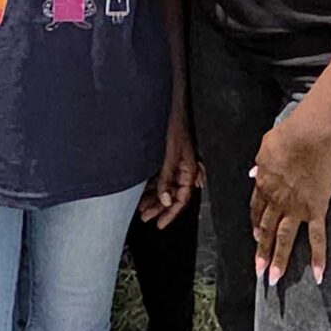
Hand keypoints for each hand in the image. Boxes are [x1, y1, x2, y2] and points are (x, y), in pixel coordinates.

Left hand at [139, 106, 197, 226]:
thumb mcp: (169, 154)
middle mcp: (184, 169)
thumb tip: (164, 200)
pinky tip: (142, 192)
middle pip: (172, 195)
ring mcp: (175, 164)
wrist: (172, 106)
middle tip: (145, 218)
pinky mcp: (167, 157)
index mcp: (189, 171)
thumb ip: (166, 177)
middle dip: (159, 208)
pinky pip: (160, 177)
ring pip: (165, 187)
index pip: (181, 199)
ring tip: (140, 208)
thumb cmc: (175, 126)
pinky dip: (152, 186)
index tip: (159, 225)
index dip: (170, 214)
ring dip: (153, 198)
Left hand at [250, 119, 330, 288]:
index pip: (257, 210)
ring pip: (285, 238)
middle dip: (261, 251)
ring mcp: (296, 208)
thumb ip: (260, 164)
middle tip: (258, 271)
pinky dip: (318, 257)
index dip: (256, 224)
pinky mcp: (316, 209)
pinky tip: (319, 275)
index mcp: (264, 185)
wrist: (309, 136)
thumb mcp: (265, 148)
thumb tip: (254, 173)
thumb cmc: (288, 136)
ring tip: (274, 279)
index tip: (255, 237)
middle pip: (267, 229)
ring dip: (279, 260)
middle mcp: (277, 201)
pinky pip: (317, 237)